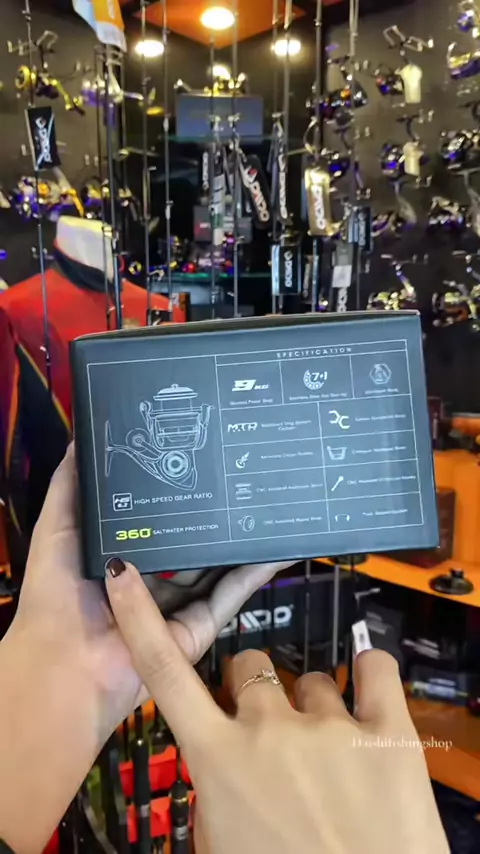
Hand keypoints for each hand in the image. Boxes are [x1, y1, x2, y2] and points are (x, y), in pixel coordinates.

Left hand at [0, 446, 294, 853]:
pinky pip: (230, 596)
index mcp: (117, 559)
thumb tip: (82, 438)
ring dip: (240, 542)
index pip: (153, 523)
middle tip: (240, 479)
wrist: (68, 668)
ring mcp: (176, 608)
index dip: (174, 496)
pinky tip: (276, 546)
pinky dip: (254, 572)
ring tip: (267, 506)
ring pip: (215, 569)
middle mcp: (149, 582)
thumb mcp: (57, 529)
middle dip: (213, 518)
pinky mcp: (198, 630)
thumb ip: (70, 486)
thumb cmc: (56, 596)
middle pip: (188, 545)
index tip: (197, 462)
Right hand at [106, 562, 449, 853]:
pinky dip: (368, 671)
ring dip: (313, 706)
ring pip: (311, 678)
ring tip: (329, 754)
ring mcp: (331, 725)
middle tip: (273, 733)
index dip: (140, 620)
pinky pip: (374, 666)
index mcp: (219, 760)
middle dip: (255, 691)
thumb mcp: (220, 843)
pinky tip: (366, 693)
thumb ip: (215, 788)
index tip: (126, 579)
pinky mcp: (388, 730)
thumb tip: (224, 755)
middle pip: (249, 666)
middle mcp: (270, 730)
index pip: (165, 675)